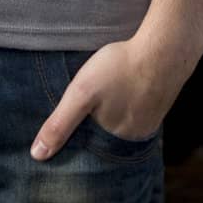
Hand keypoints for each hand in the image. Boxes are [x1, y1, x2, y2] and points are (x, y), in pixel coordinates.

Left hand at [29, 33, 200, 160]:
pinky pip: (139, 108)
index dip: (79, 140)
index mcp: (117, 142)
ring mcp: (152, 119)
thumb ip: (59, 124)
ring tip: (103, 100)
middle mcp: (137, 136)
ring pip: (125, 121)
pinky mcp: (161, 100)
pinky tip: (125, 88)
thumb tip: (37, 156)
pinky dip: (130, 101)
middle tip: (87, 110)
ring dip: (114, 114)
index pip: (91, 149)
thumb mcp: (81, 93)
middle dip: (96, 128)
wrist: (166, 47)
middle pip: (108, 137)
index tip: (69, 131)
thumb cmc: (121, 68)